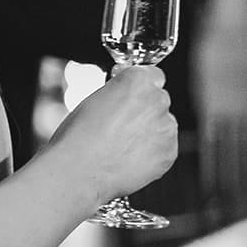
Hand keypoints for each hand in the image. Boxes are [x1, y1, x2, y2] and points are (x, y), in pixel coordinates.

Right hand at [46, 64, 177, 203]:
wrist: (79, 171)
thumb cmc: (78, 136)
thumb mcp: (93, 100)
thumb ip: (118, 93)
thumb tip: (126, 98)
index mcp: (137, 81)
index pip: (153, 75)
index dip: (140, 88)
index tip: (132, 97)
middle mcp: (157, 100)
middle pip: (159, 100)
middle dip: (145, 110)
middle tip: (122, 127)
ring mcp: (166, 127)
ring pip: (164, 125)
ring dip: (150, 132)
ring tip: (123, 147)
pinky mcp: (168, 153)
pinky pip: (165, 148)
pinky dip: (152, 153)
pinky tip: (130, 159)